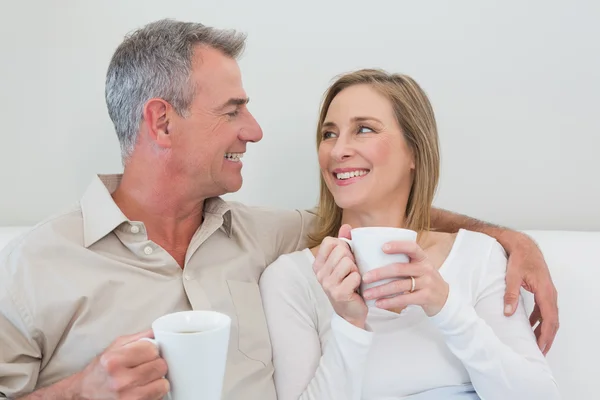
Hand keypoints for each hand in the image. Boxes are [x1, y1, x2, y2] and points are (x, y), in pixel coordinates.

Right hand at [72, 329, 169, 399]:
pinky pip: (158, 397)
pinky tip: (143, 388)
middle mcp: (120, 381)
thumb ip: (138, 338)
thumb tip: (158, 332)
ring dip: (157, 380)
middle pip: (160, 366)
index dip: (152, 350)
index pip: (152, 350)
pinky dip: (154, 392)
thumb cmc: (101, 369)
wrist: (85, 393)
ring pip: (163, 384)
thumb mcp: (114, 347)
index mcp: (114, 361)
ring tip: (144, 378)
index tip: (147, 353)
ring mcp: (128, 398)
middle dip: (156, 364)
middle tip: (146, 366)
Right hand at [313, 224, 367, 328]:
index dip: (342, 245)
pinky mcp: (339, 293)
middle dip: (351, 258)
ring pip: (348, 262)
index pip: (329, 242)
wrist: (351, 312)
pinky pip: (355, 276)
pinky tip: (356, 287)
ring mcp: (328, 284)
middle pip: (340, 251)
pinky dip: (359, 280)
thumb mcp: (344, 262)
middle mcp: (319, 274)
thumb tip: (347, 226)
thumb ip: (344, 243)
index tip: (345, 256)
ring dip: (356, 269)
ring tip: (353, 278)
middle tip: (351, 271)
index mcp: (318, 265)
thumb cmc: (349, 284)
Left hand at [361, 240, 448, 316]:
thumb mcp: (419, 267)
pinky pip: (405, 299)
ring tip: (367, 294)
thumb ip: (403, 261)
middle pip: (399, 268)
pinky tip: (378, 303)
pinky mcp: (426, 297)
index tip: (382, 247)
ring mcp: (427, 283)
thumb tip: (373, 256)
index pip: (411, 247)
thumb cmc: (424, 279)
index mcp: (422, 258)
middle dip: (380, 273)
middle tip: (365, 277)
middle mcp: (425, 268)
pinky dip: (389, 302)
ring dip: (380, 290)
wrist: (445, 298)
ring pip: (399, 285)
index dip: (397, 245)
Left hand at [501, 231, 558, 354]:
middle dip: (547, 338)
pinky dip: (540, 321)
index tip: (541, 348)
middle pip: (552, 321)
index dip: (546, 335)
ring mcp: (547, 293)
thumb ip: (510, 294)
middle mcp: (550, 294)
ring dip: (544, 330)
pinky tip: (531, 327)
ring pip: (550, 317)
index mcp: (545, 292)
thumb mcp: (512, 275)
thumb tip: (508, 312)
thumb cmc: (520, 258)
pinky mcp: (542, 291)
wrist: (524, 245)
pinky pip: (544, 310)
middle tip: (539, 352)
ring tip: (535, 344)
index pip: (550, 319)